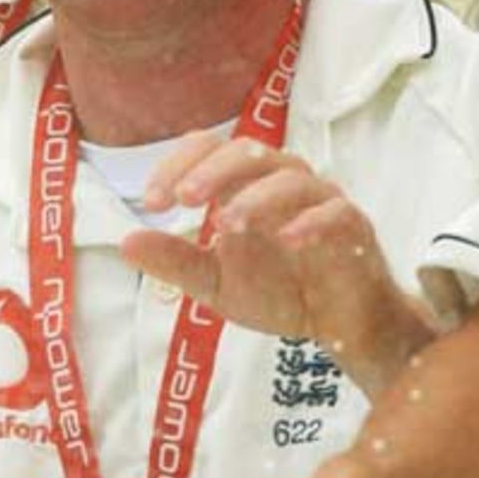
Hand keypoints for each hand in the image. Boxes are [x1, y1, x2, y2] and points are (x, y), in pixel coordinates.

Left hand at [123, 133, 433, 394]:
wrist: (337, 328)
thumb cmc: (278, 291)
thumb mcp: (215, 283)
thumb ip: (175, 260)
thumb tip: (125, 241)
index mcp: (244, 185)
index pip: (209, 149)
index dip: (178, 165)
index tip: (151, 202)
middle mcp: (281, 182)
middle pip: (249, 151)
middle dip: (213, 171)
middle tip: (184, 198)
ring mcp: (320, 200)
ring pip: (291, 176)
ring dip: (256, 197)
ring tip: (227, 225)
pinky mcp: (353, 226)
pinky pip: (335, 211)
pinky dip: (310, 220)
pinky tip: (286, 240)